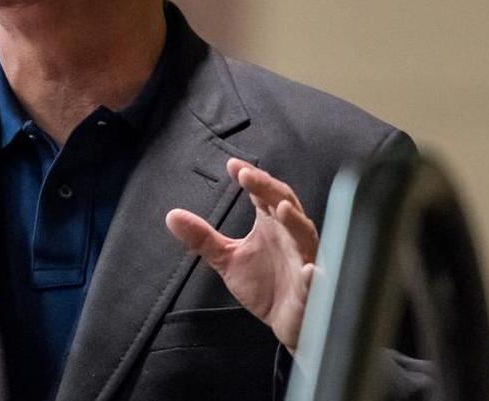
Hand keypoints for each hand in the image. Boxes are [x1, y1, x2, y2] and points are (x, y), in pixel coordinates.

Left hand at [165, 158, 318, 352]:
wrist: (288, 324)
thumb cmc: (265, 285)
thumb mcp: (227, 259)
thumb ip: (203, 238)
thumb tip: (172, 216)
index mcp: (272, 225)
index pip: (263, 194)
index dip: (251, 178)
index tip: (232, 165)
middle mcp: (291, 237)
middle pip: (284, 204)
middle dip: (268, 189)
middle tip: (248, 176)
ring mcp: (304, 261)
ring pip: (305, 236)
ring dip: (295, 222)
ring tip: (281, 208)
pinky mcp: (313, 290)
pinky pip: (317, 280)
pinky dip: (314, 275)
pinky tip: (309, 270)